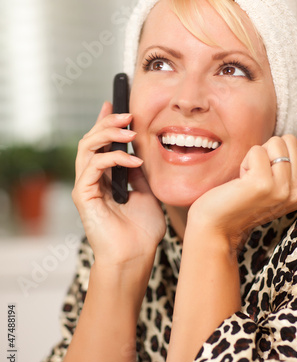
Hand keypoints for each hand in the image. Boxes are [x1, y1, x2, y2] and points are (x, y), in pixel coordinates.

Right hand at [72, 101, 165, 290]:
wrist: (136, 256)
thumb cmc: (142, 230)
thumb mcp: (147, 192)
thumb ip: (139, 172)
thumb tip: (139, 150)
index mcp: (105, 178)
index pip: (101, 143)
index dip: (105, 122)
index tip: (116, 104)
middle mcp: (92, 179)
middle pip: (90, 140)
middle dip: (108, 122)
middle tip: (127, 113)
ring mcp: (86, 186)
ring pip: (87, 147)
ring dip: (109, 134)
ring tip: (130, 131)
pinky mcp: (83, 195)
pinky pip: (94, 166)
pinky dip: (113, 158)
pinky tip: (133, 161)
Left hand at [188, 135, 296, 253]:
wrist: (215, 227)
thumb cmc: (237, 205)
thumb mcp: (270, 189)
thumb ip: (289, 171)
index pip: (296, 148)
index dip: (273, 156)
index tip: (261, 178)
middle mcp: (295, 192)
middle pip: (288, 141)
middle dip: (266, 152)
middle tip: (253, 177)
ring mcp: (280, 189)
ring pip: (274, 143)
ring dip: (254, 158)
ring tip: (246, 180)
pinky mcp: (262, 184)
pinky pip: (256, 151)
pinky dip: (244, 162)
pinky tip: (240, 182)